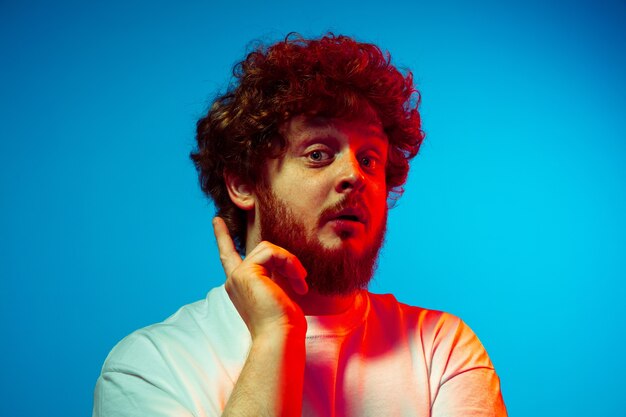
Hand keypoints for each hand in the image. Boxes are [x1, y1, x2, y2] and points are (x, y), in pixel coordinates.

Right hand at [212, 217, 308, 339]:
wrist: (280, 337)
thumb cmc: (285, 323)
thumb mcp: (279, 292)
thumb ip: (276, 274)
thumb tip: (288, 261)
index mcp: (240, 286)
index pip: (228, 256)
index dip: (222, 237)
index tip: (216, 219)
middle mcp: (234, 280)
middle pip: (263, 250)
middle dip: (287, 261)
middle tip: (302, 280)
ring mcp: (238, 276)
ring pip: (268, 248)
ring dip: (290, 262)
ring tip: (300, 282)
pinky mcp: (246, 272)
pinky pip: (271, 252)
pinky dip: (288, 262)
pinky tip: (297, 280)